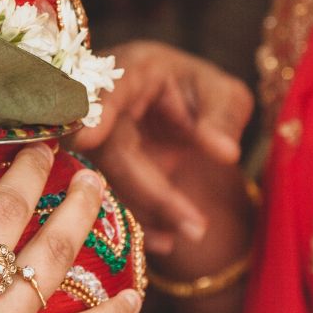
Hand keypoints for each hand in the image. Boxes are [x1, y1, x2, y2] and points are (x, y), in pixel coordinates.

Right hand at [69, 41, 251, 264]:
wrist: (183, 113)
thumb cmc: (202, 93)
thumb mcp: (225, 95)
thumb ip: (224, 117)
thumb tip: (224, 152)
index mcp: (133, 72)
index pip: (108, 91)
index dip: (94, 114)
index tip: (86, 139)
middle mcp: (106, 106)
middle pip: (112, 150)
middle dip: (149, 190)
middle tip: (195, 225)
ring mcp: (100, 142)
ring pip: (110, 182)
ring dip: (148, 212)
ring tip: (193, 231)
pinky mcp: (105, 173)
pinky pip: (114, 200)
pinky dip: (140, 222)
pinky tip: (166, 240)